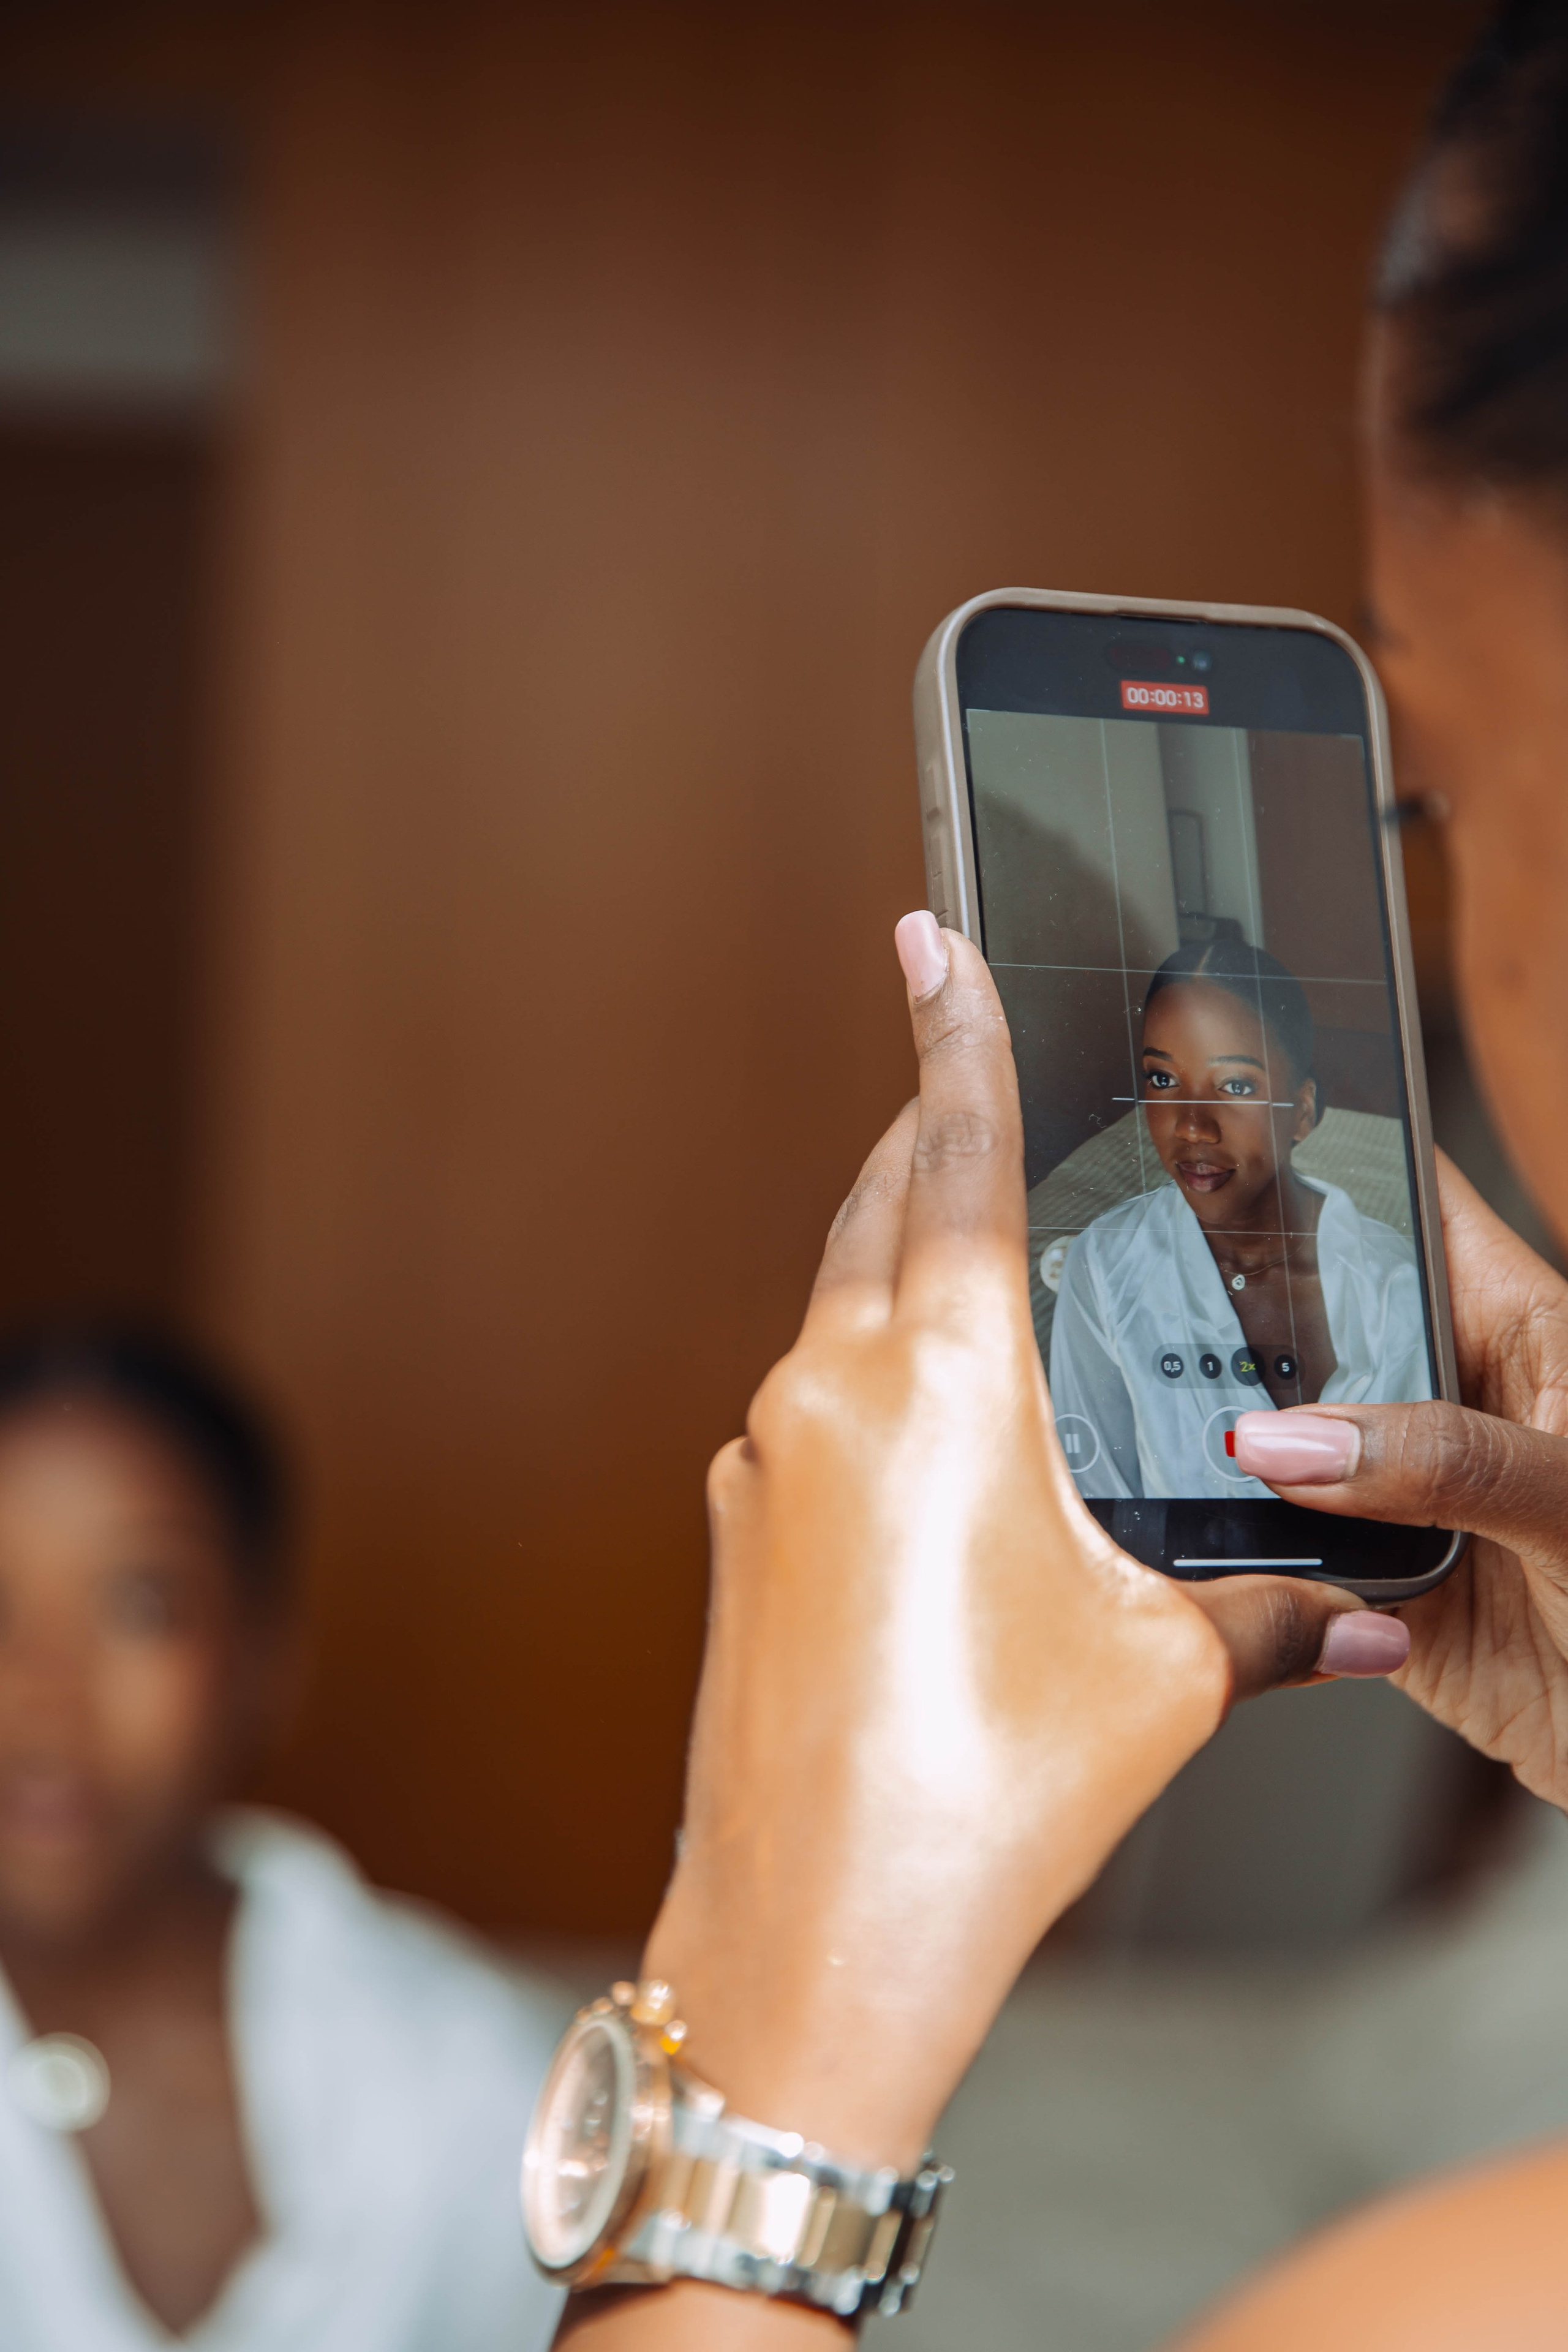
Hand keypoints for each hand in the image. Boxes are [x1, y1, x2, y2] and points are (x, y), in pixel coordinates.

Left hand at [559, 920, 1401, 2351]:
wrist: (812, 1930)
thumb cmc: (984, 1797)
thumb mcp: (1164, 1677)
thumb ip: (1278, 1614)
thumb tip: (1374, 1619)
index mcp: (945, 1384)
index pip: (960, 1155)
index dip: (956, 1030)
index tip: (925, 933)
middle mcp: (831, 1390)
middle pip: (883, 1205)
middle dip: (932, 1133)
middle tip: (974, 1087)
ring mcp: (760, 1454)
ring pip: (836, 1299)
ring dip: (899, 1258)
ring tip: (976, 1265)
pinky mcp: (731, 1522)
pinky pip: (805, 1398)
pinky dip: (865, 1373)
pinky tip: (927, 1438)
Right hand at [1232, 1153, 1567, 1805]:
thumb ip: (1447, 1461)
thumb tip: (1290, 1438)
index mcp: (1515, 1327)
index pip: (1412, 1200)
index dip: (1330, 1149)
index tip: (1228, 1129)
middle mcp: (1446, 1399)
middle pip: (1315, 1312)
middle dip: (1232, 1307)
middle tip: (1147, 1308)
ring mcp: (1402, 1491)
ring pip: (1279, 1442)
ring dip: (1224, 1452)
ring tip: (1168, 1443)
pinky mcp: (1369, 1587)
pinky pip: (1277, 1562)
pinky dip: (1240, 1564)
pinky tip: (1213, 1554)